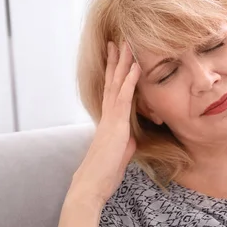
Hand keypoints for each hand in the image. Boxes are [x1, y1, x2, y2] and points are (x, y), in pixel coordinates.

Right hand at [69, 41, 140, 205]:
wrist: (90, 185)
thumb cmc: (103, 174)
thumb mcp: (119, 154)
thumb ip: (125, 142)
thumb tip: (131, 138)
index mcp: (108, 121)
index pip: (112, 92)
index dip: (115, 74)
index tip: (117, 57)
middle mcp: (107, 115)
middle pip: (112, 82)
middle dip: (116, 61)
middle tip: (118, 40)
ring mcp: (110, 118)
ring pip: (117, 84)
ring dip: (123, 63)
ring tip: (127, 43)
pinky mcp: (116, 124)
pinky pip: (124, 98)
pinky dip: (130, 80)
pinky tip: (136, 66)